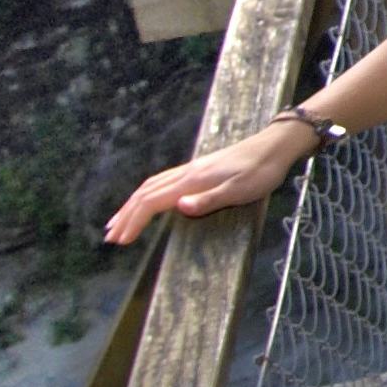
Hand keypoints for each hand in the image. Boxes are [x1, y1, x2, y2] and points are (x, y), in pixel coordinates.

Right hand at [102, 118, 317, 243]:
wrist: (275, 146)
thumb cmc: (261, 171)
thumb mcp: (240, 190)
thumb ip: (209, 200)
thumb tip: (177, 207)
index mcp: (192, 180)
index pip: (153, 201)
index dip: (134, 221)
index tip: (121, 240)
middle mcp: (186, 173)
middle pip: (145, 193)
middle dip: (126, 215)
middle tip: (111, 237)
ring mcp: (191, 169)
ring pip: (151, 186)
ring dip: (132, 204)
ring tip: (119, 222)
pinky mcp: (198, 169)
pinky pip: (162, 182)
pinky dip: (147, 194)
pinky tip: (148, 202)